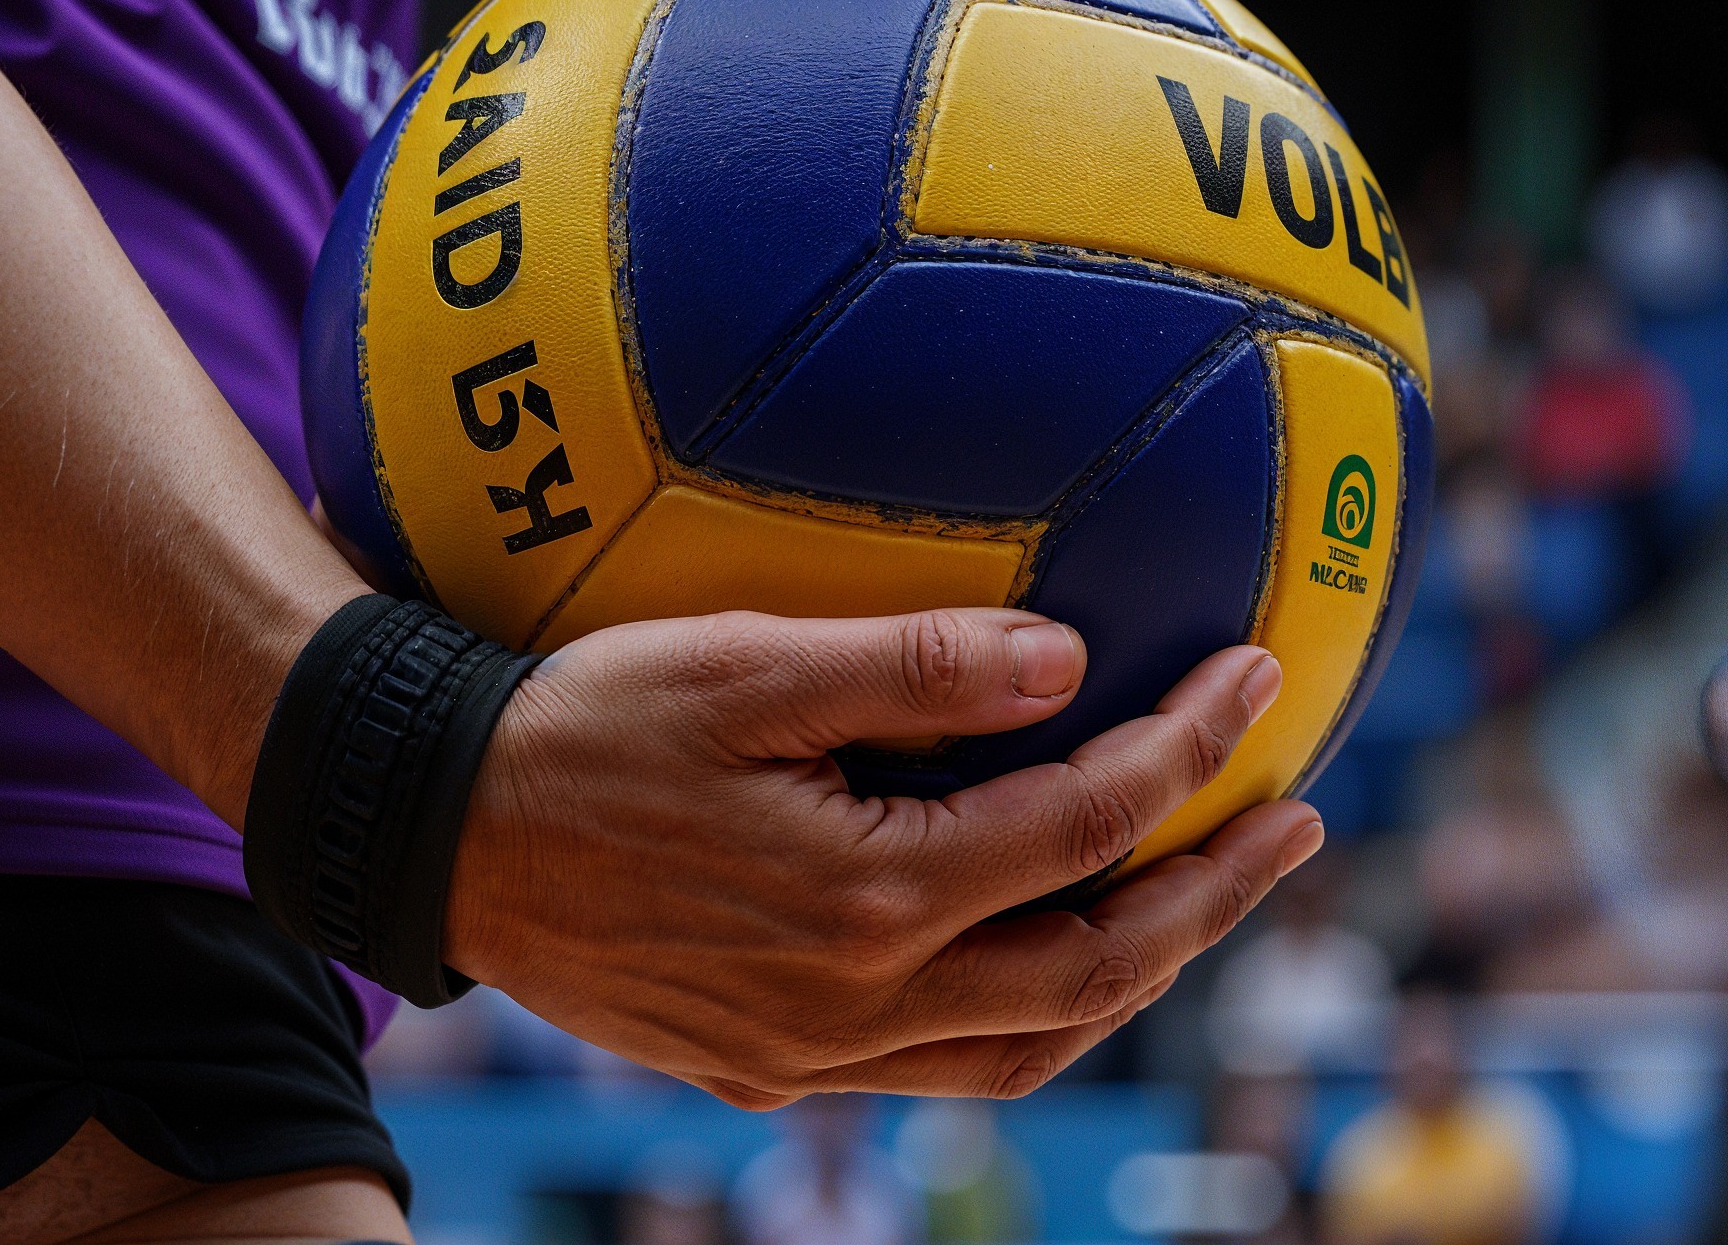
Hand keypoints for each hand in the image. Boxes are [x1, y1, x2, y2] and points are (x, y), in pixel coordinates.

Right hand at [443, 608, 1319, 1106]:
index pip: (1083, 823)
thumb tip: (1066, 657)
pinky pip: (947, 1069)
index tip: (1258, 676)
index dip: (1190, 750)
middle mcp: (853, 1001)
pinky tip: (1060, 956)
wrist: (430, 829)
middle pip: (1095, 966)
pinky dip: (1036, 1018)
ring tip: (1206, 892)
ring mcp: (809, 1053)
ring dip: (1138, 970)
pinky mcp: (765, 1067)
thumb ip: (908, 665)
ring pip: (1031, 1044)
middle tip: (1297, 819)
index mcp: (864, 895)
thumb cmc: (578, 722)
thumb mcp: (738, 664)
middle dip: (1213, 893)